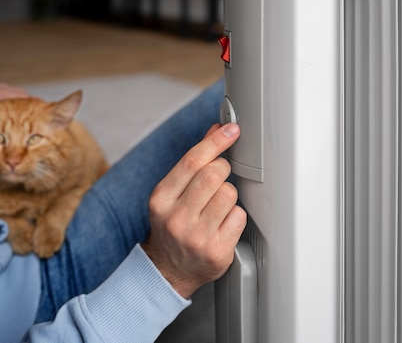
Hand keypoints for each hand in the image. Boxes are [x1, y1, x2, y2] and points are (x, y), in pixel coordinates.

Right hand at [142, 123, 246, 298]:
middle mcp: (177, 219)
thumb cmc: (172, 225)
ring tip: (217, 205)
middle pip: (213, 175)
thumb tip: (215, 131)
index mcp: (161, 199)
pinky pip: (239, 216)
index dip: (215, 142)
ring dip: (229, 193)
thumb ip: (192, 162)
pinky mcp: (218, 251)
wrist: (168, 271)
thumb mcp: (171, 193)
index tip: (231, 130)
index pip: (191, 162)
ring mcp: (197, 237)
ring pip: (229, 194)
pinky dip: (236, 215)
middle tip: (220, 176)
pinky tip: (223, 223)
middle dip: (223, 168)